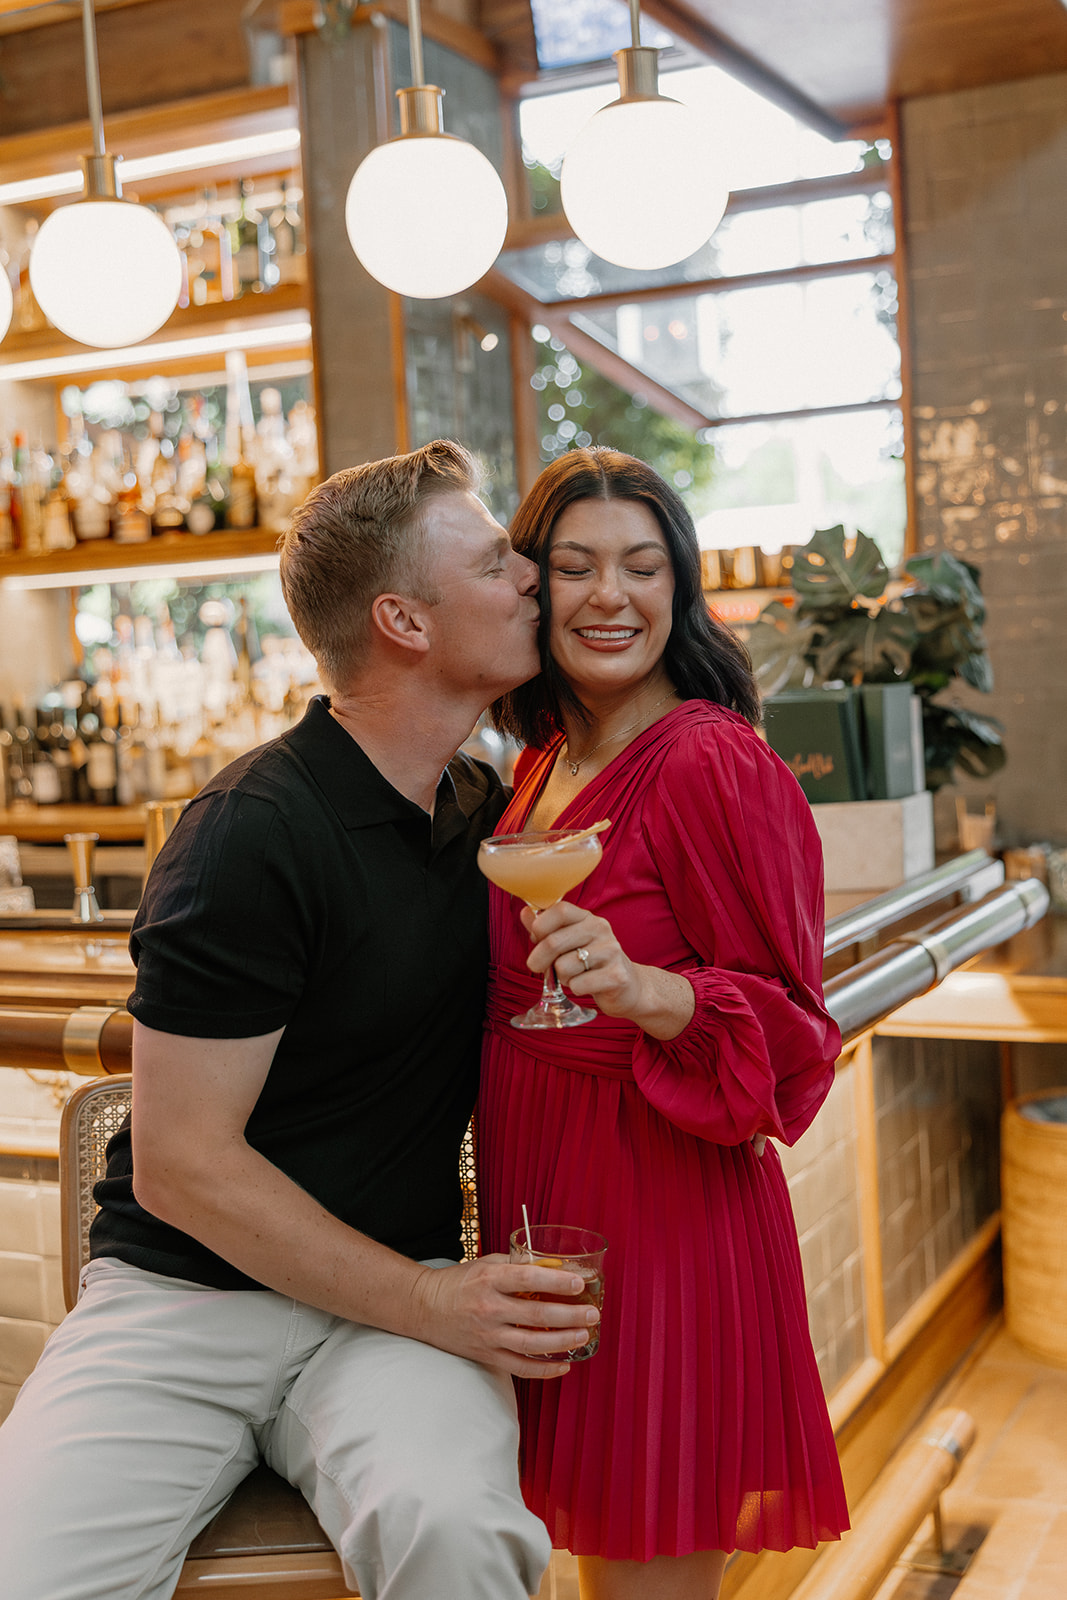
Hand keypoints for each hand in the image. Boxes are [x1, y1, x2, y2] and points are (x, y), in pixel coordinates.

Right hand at [408, 1253, 598, 1378]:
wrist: (425, 1307)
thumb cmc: (460, 1282)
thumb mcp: (488, 1264)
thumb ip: (520, 1266)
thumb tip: (557, 1268)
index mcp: (489, 1280)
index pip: (528, 1279)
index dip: (556, 1281)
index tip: (580, 1283)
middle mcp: (488, 1308)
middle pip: (536, 1314)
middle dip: (569, 1315)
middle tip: (592, 1313)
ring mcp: (487, 1335)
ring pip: (531, 1344)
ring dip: (562, 1342)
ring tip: (584, 1335)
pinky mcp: (486, 1355)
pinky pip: (519, 1367)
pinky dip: (544, 1370)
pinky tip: (564, 1365)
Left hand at [521, 902, 694, 1039]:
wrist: (629, 987)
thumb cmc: (593, 963)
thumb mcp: (571, 941)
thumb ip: (546, 928)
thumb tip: (524, 912)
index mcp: (588, 918)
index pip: (560, 910)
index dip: (540, 925)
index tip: (534, 938)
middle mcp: (601, 930)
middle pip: (555, 941)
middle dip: (538, 959)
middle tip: (536, 967)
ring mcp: (611, 952)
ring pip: (564, 967)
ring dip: (562, 977)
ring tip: (573, 976)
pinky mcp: (616, 976)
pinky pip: (578, 985)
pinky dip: (576, 989)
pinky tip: (587, 986)